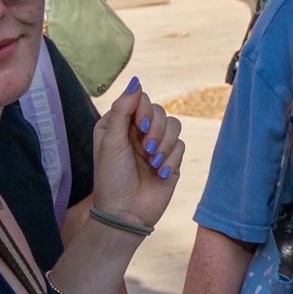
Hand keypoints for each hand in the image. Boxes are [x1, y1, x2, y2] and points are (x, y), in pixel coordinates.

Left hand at [91, 78, 181, 232]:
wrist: (126, 213)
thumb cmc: (112, 178)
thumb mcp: (111, 142)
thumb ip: (122, 110)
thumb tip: (136, 81)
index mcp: (118, 124)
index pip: (139, 100)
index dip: (143, 110)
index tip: (138, 128)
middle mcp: (137, 131)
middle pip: (159, 111)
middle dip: (155, 130)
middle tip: (146, 150)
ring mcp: (155, 144)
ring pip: (174, 126)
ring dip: (164, 145)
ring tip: (153, 163)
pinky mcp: (170, 158)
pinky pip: (181, 145)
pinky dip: (171, 158)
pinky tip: (160, 173)